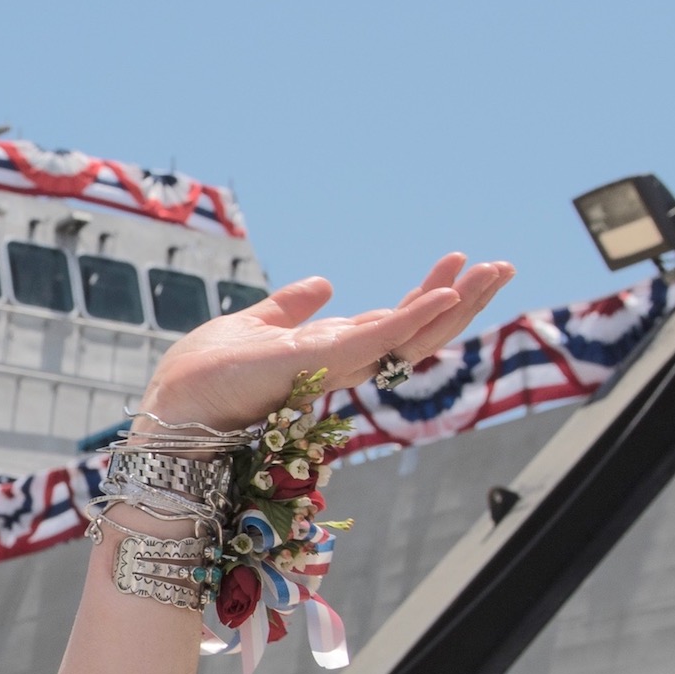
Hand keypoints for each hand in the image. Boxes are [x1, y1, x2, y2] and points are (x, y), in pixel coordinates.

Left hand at [141, 255, 515, 432]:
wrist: (173, 408)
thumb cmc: (204, 378)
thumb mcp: (255, 325)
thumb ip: (291, 308)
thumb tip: (323, 284)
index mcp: (330, 354)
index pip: (393, 325)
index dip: (427, 298)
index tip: (458, 265)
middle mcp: (341, 365)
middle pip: (416, 333)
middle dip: (461, 301)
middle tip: (501, 268)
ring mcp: (334, 367)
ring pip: (410, 336)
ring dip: (453, 303)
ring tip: (492, 272)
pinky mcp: (319, 364)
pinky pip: (377, 340)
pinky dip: (412, 318)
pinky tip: (444, 296)